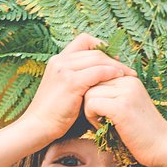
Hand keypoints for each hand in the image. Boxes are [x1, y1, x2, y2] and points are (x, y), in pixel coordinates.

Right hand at [18, 34, 136, 143]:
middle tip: (128, 70)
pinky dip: (111, 73)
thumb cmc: (54, 114)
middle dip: (114, 59)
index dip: (101, 47)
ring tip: (128, 75)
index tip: (114, 60)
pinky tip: (119, 78)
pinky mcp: (70, 82)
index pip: (84, 40)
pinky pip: (97, 71)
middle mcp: (60, 61)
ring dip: (116, 66)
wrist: (38, 126)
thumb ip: (80, 79)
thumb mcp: (65, 90)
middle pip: (94, 50)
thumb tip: (104, 76)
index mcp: (58, 60)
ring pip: (98, 58)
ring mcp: (64, 70)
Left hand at [83, 75, 166, 166]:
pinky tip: (103, 127)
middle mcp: (128, 80)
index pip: (98, 77)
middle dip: (90, 103)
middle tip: (101, 120)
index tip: (103, 113)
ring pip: (89, 93)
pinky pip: (91, 105)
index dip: (95, 96)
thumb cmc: (143, 132)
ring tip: (103, 124)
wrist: (164, 146)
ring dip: (90, 111)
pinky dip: (92, 118)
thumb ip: (112, 96)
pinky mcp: (121, 107)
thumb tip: (86, 93)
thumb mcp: (128, 107)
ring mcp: (126, 93)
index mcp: (130, 79)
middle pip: (91, 84)